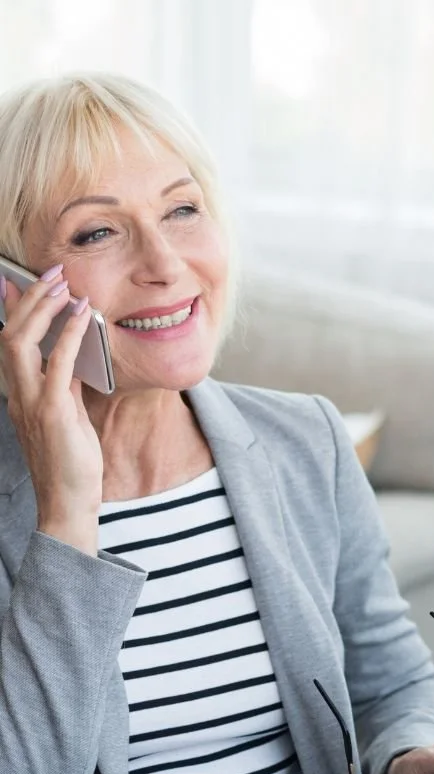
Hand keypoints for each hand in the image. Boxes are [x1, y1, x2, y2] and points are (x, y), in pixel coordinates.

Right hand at [0, 266, 102, 553]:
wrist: (70, 501)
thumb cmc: (72, 462)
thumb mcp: (69, 416)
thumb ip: (66, 386)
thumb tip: (74, 357)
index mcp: (20, 394)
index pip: (10, 342)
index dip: (12, 309)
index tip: (19, 280)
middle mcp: (18, 394)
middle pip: (9, 334)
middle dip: (28, 299)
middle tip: (51, 272)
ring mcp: (31, 402)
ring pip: (21, 342)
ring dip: (43, 308)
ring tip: (63, 283)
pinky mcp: (52, 411)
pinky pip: (57, 364)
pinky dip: (69, 335)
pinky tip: (84, 315)